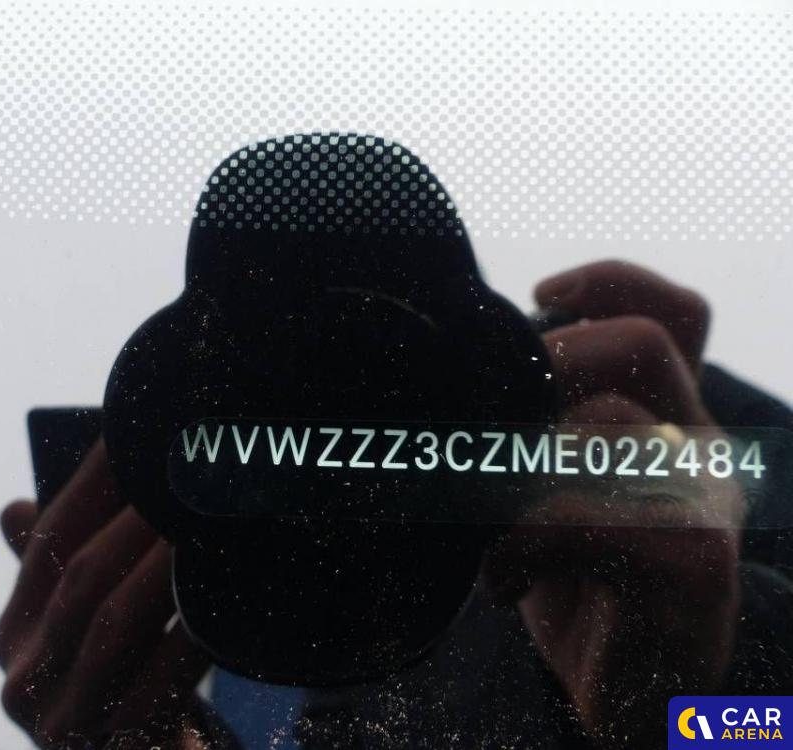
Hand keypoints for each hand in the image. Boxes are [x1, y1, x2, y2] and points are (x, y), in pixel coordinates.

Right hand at [0, 440, 210, 748]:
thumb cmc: (138, 673)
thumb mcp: (108, 610)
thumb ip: (81, 552)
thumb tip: (55, 484)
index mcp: (16, 629)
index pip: (51, 537)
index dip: (96, 482)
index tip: (140, 435)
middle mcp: (23, 677)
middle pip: (82, 577)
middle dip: (141, 521)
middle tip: (192, 476)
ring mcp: (61, 723)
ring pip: (113, 625)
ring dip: (166, 570)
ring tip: (209, 526)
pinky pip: (153, 689)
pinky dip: (188, 641)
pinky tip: (221, 606)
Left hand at [482, 261, 742, 747]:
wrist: (634, 694)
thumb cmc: (579, 580)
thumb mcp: (553, 488)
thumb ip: (539, 427)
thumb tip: (461, 372)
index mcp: (670, 417)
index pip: (675, 314)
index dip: (613, 280)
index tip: (541, 291)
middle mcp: (699, 445)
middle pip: (641, 345)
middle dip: (547, 369)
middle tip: (489, 435)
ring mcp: (705, 499)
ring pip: (604, 429)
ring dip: (513, 481)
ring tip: (484, 541)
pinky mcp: (692, 559)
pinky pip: (581, 516)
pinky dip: (517, 549)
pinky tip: (502, 587)